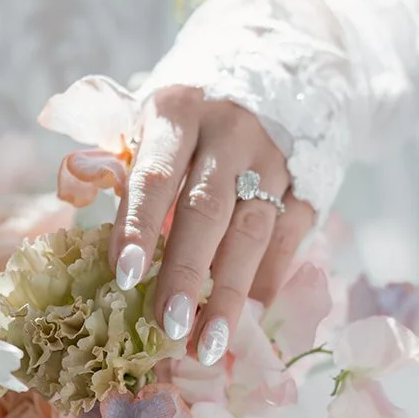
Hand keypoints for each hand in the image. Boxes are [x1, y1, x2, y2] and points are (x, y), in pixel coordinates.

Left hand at [109, 87, 314, 364]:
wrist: (275, 72)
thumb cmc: (189, 118)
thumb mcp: (150, 125)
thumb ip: (128, 178)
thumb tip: (111, 258)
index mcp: (177, 112)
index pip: (154, 175)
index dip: (139, 227)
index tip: (125, 277)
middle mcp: (228, 132)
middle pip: (206, 210)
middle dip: (188, 272)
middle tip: (170, 325)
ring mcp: (273, 158)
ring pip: (252, 232)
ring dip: (229, 294)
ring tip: (208, 344)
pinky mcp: (307, 183)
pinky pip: (287, 240)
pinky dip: (265, 282)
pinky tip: (247, 319)